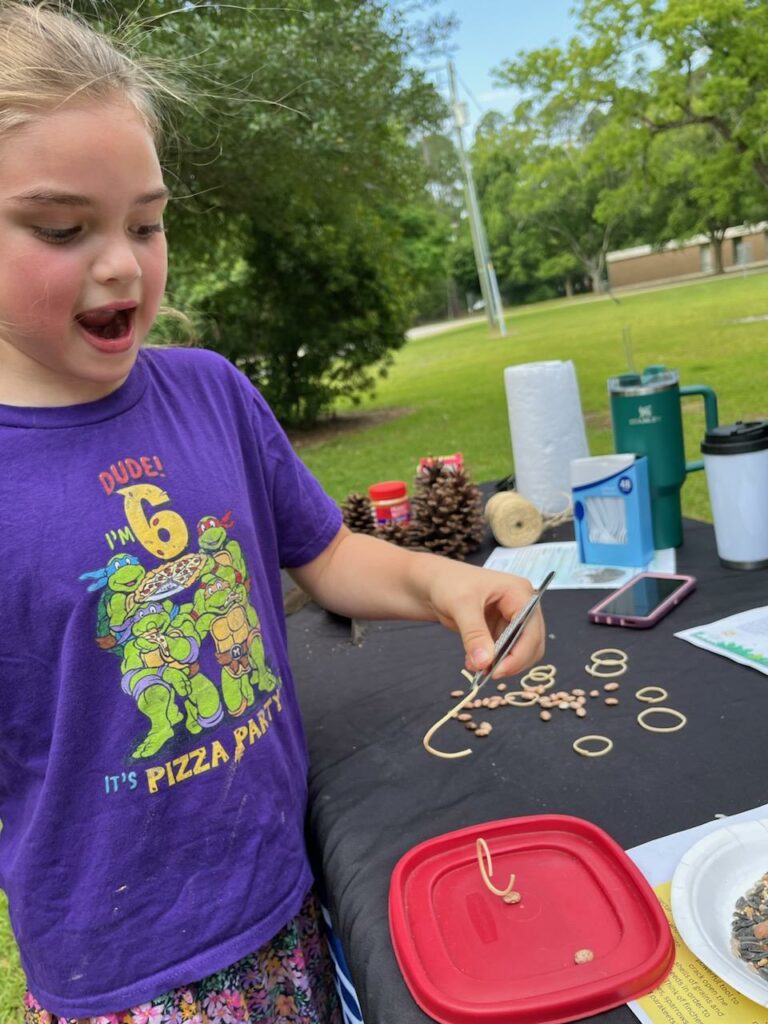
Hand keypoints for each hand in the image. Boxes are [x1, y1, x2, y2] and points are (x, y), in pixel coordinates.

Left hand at [424, 559, 545, 678]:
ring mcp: (512, 619)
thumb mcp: (461, 605)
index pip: (531, 630)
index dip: (519, 654)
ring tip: (476, 667)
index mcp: (520, 593)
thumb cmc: (448, 583)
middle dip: (512, 661)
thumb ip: (474, 634)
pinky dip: (492, 662)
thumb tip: (485, 663)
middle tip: (488, 673)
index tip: (498, 671)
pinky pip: (505, 653)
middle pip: (532, 643)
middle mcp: (522, 606)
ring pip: (520, 652)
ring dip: (501, 664)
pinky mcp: (501, 630)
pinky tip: (473, 662)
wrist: (432, 583)